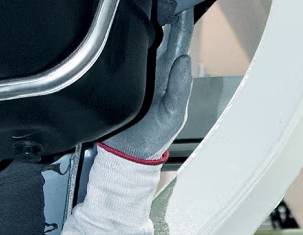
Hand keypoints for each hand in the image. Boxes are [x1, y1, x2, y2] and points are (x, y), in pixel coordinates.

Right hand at [101, 9, 193, 162]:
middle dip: (161, 10)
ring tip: (141, 3)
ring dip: (141, 17)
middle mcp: (155, 65)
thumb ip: (180, 90)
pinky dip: (121, 33)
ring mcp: (136, 66)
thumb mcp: (172, 116)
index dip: (181, 19)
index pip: (179, 39)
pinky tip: (119, 20)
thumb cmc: (153, 138)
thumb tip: (185, 59)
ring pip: (139, 33)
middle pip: (159, 29)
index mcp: (171, 73)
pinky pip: (119, 47)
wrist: (125, 153)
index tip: (180, 2)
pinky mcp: (117, 70)